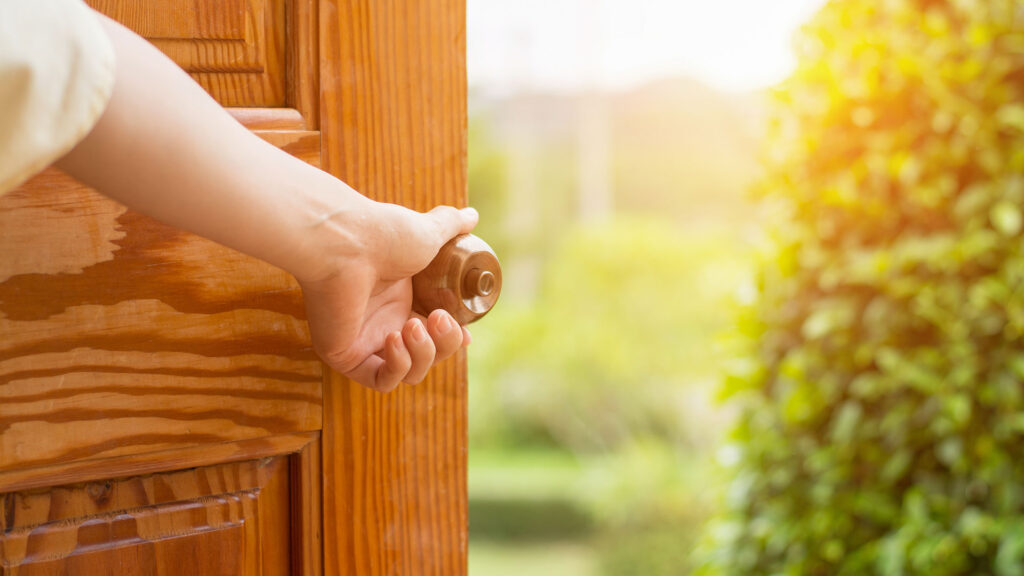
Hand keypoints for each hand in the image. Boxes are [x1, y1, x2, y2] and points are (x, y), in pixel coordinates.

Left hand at [298, 203, 477, 391]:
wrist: (347, 242)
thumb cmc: (382, 235)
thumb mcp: (428, 231)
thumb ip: (450, 225)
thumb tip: (472, 215)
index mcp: (402, 299)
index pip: (436, 333)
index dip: (454, 338)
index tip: (466, 334)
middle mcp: (384, 321)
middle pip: (429, 356)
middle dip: (444, 344)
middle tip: (437, 318)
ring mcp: (364, 341)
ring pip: (410, 373)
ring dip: (422, 355)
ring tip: (412, 326)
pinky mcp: (346, 355)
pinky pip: (380, 380)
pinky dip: (397, 366)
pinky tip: (395, 338)